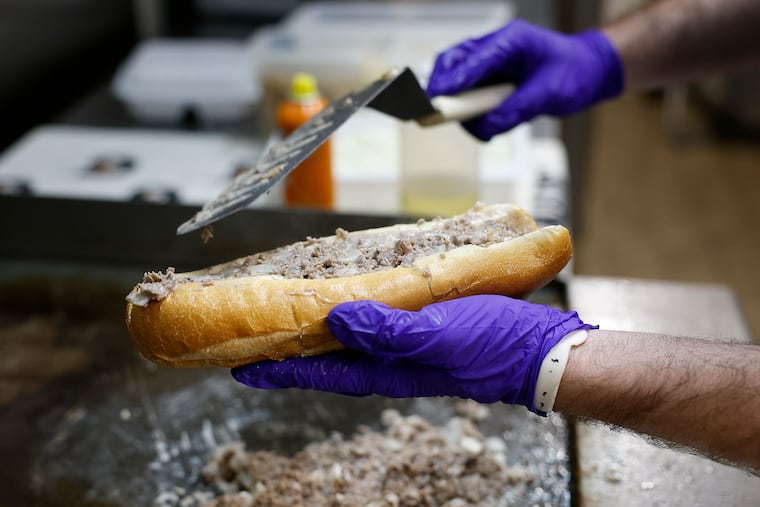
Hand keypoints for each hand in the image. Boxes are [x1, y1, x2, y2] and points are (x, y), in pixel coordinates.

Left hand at [232, 295, 594, 413]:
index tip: (241, 366)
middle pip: (329, 358)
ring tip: (294, 314)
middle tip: (258, 337)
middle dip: (292, 350)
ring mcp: (408, 345)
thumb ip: (386, 332)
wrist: (538, 349)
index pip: (320, 372)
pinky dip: (356, 312)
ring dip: (319, 330)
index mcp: (387, 369)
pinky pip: (379, 321)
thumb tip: (333, 321)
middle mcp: (391, 360)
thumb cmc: (490, 346)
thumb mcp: (436, 337)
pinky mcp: (426, 327)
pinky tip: (355, 296)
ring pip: (352, 339)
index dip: (280, 370)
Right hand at [426, 19, 623, 139]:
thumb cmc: (574, 74)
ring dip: (460, 105)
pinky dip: (471, 112)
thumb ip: (515, 110)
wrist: (589, 71)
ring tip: (477, 122)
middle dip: (443, 90)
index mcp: (509, 41)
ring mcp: (490, 64)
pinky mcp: (490, 80)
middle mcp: (494, 49)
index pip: (471, 60)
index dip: (452, 82)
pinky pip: (468, 95)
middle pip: (451, 64)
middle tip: (437, 114)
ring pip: (455, 81)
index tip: (436, 102)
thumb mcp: (548, 94)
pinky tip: (487, 121)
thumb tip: (485, 127)